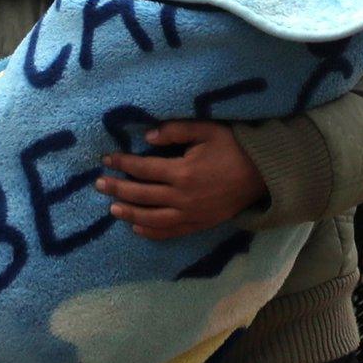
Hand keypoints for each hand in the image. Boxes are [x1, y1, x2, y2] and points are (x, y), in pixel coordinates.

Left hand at [99, 120, 269, 240]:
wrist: (263, 173)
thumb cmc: (234, 147)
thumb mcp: (207, 130)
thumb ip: (176, 130)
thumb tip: (148, 137)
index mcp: (182, 171)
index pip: (143, 168)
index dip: (122, 163)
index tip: (107, 159)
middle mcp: (182, 197)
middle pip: (142, 194)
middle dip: (118, 188)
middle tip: (99, 184)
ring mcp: (191, 214)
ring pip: (152, 218)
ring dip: (130, 213)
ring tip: (112, 208)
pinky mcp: (200, 224)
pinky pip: (171, 232)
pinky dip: (152, 231)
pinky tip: (137, 227)